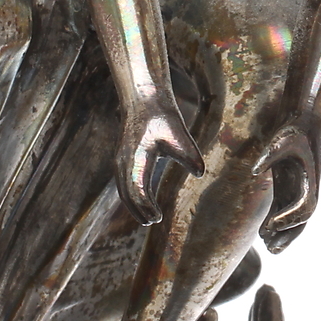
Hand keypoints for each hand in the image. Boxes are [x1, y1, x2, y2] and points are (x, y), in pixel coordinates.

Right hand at [116, 107, 204, 224]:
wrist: (143, 99)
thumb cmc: (161, 116)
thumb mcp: (179, 133)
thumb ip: (189, 154)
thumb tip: (200, 173)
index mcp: (137, 157)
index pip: (138, 189)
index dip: (146, 206)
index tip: (159, 218)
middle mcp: (124, 161)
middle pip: (127, 193)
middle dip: (138, 210)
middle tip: (153, 222)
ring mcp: (121, 159)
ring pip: (123, 189)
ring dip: (133, 204)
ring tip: (147, 219)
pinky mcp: (123, 158)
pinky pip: (124, 182)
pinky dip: (130, 195)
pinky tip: (142, 201)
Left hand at [253, 123, 320, 252]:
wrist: (305, 123)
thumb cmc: (295, 130)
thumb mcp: (283, 138)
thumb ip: (270, 154)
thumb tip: (254, 170)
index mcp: (310, 182)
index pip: (304, 209)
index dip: (288, 219)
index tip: (271, 225)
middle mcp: (307, 190)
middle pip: (301, 222)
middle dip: (287, 236)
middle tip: (271, 249)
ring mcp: (297, 190)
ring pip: (292, 220)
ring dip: (282, 235)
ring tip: (267, 247)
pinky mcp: (288, 187)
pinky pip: (283, 211)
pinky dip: (275, 223)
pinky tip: (263, 233)